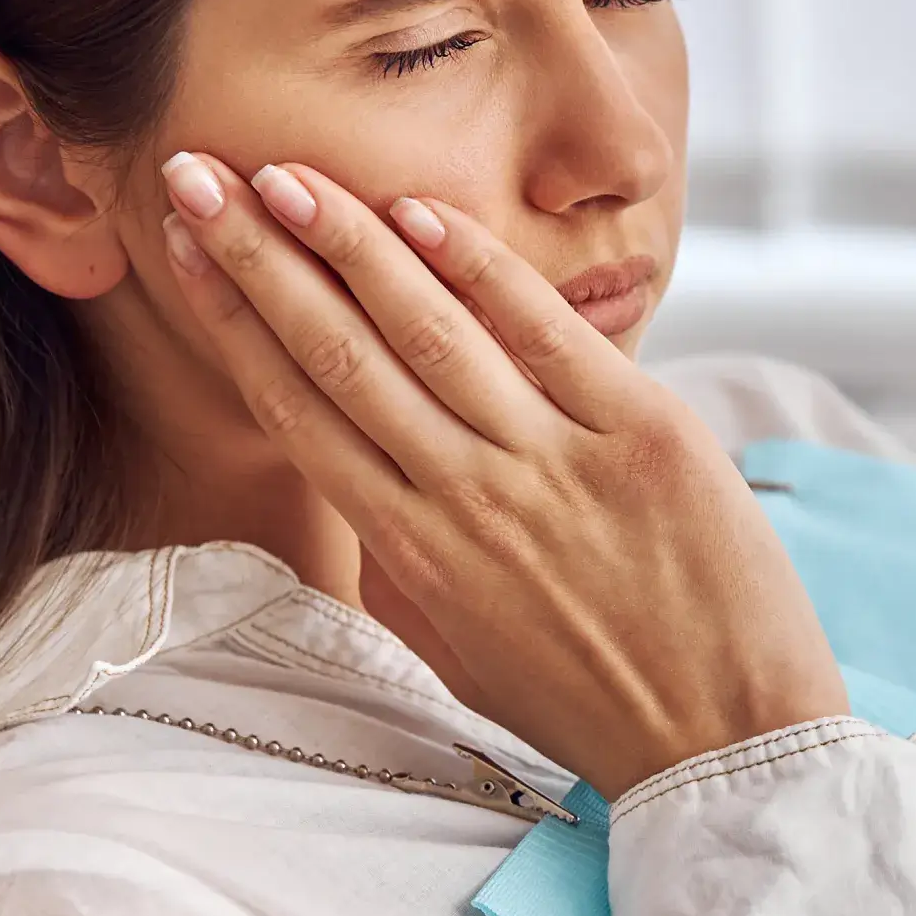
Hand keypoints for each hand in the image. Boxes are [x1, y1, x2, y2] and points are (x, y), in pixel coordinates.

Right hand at [158, 154, 848, 799]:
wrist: (725, 740)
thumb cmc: (589, 696)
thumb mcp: (464, 644)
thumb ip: (404, 561)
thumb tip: (360, 478)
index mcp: (413, 551)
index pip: (299, 409)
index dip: (234, 322)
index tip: (189, 250)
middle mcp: (466, 498)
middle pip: (339, 355)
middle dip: (260, 258)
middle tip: (197, 175)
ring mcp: (553, 461)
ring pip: (428, 332)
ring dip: (349, 245)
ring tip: (285, 175)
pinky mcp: (641, 432)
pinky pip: (545, 333)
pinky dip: (480, 269)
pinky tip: (421, 212)